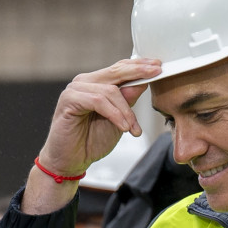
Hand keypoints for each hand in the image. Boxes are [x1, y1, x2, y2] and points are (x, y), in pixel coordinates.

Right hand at [37, 57, 161, 176]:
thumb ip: (128, 102)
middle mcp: (85, 82)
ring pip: (110, 90)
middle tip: (156, 73)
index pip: (120, 68)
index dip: (139, 66)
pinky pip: (98, 100)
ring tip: (133, 129)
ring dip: (126, 111)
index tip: (158, 66)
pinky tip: (123, 127)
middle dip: (139, 72)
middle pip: (116, 71)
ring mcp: (75, 89)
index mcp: (96, 84)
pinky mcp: (69, 100)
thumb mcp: (119, 121)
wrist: (70, 161)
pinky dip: (114, 114)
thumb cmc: (90, 142)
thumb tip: (142, 83)